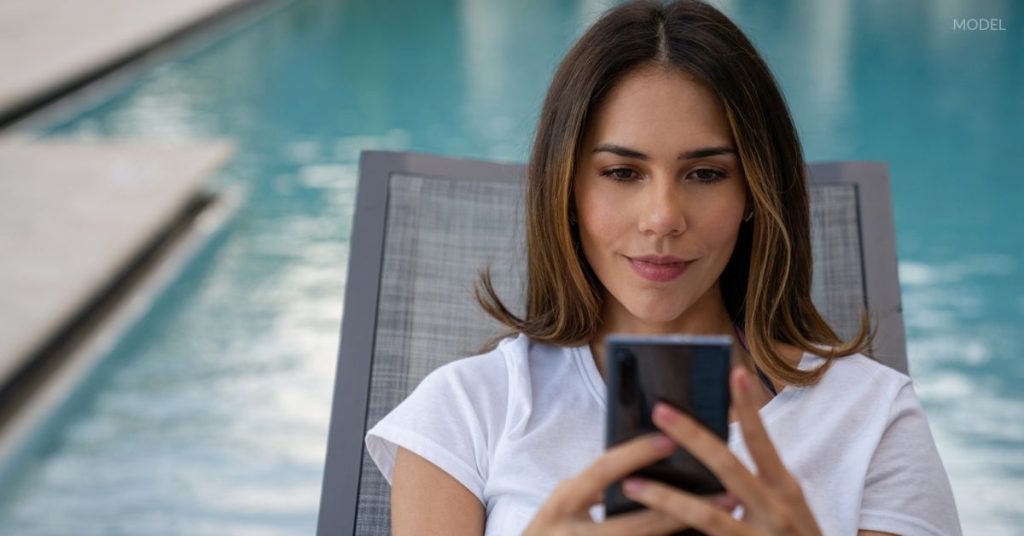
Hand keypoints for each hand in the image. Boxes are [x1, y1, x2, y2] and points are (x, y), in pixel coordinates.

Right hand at [522, 431, 739, 534]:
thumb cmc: (548, 532)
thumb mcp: (563, 504)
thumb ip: (594, 486)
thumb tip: (636, 465)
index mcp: (563, 504)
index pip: (603, 472)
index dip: (635, 454)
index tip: (670, 439)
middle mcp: (574, 534)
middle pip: (636, 525)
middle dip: (682, 511)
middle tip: (725, 496)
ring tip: (723, 524)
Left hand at [619, 366, 821, 534]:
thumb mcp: (784, 510)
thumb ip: (752, 485)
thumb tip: (708, 449)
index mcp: (786, 490)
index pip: (763, 441)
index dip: (750, 408)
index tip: (735, 372)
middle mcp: (777, 511)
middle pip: (729, 466)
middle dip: (692, 436)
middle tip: (659, 409)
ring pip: (706, 514)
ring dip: (665, 498)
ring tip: (631, 484)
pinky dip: (674, 529)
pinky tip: (644, 528)